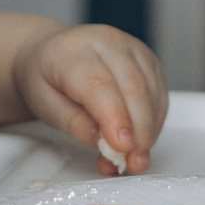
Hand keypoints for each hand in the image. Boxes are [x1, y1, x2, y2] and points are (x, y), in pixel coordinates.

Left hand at [10, 23, 168, 172]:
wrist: (52, 53)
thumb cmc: (47, 79)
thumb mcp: (44, 104)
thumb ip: (74, 122)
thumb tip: (104, 140)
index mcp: (73, 51)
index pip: (100, 85)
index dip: (115, 118)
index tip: (122, 147)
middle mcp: (107, 42)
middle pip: (134, 87)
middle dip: (139, 130)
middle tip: (134, 162)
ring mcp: (132, 49)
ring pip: (151, 91)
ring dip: (149, 130)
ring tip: (135, 157)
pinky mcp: (148, 60)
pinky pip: (159, 93)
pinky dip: (154, 121)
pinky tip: (140, 139)